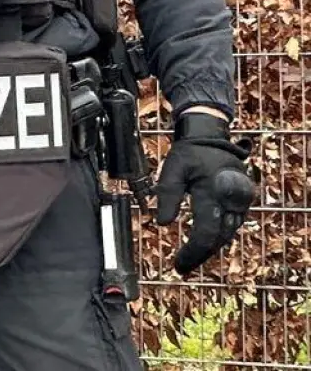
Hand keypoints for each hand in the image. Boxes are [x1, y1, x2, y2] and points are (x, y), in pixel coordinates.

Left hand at [154, 111, 254, 274]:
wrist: (211, 137)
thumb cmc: (189, 153)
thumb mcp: (172, 169)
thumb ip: (167, 195)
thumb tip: (162, 223)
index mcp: (213, 192)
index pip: (206, 232)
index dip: (192, 252)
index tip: (178, 265)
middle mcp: (232, 200)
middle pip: (219, 238)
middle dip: (200, 255)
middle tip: (182, 267)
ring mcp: (240, 202)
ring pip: (228, 234)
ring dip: (211, 248)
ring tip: (191, 259)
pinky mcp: (242, 202)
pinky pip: (232, 225)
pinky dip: (218, 236)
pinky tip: (204, 244)